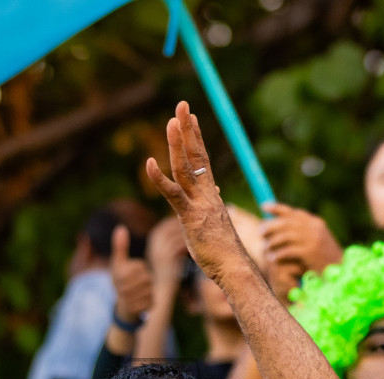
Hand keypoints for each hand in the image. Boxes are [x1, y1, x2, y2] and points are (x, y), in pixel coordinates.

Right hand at [110, 225, 152, 323]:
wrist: (122, 307)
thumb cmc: (121, 281)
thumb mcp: (118, 263)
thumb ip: (119, 246)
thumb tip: (120, 228)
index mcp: (120, 275)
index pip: (141, 267)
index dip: (139, 268)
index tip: (132, 274)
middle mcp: (124, 289)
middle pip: (147, 278)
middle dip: (145, 279)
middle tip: (137, 284)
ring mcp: (132, 301)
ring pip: (151, 289)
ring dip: (148, 290)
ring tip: (139, 292)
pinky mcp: (140, 310)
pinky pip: (152, 300)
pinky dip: (150, 300)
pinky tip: (141, 301)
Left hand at [146, 102, 245, 288]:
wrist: (235, 268)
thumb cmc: (225, 254)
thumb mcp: (215, 227)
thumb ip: (210, 209)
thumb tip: (213, 196)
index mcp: (212, 196)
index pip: (203, 161)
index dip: (195, 138)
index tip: (191, 118)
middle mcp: (207, 194)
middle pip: (196, 156)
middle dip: (188, 129)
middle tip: (182, 105)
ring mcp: (199, 205)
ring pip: (185, 169)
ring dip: (177, 144)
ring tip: (171, 121)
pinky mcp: (190, 218)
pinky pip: (172, 194)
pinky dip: (159, 178)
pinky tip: (148, 163)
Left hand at [259, 202, 342, 295]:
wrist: (341, 273)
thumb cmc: (326, 261)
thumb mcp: (317, 242)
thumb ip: (304, 233)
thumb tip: (283, 229)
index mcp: (316, 223)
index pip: (293, 212)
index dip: (277, 208)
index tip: (263, 206)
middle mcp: (314, 228)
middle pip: (286, 222)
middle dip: (270, 226)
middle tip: (260, 232)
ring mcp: (312, 239)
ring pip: (284, 236)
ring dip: (272, 242)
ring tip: (266, 248)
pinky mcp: (309, 252)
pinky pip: (287, 250)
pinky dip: (278, 254)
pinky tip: (272, 258)